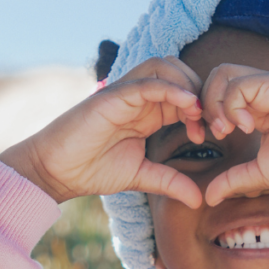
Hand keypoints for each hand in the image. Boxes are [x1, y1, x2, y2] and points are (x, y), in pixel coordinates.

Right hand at [0, 58, 204, 206]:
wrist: (57, 171)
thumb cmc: (92, 169)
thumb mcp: (142, 177)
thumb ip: (171, 182)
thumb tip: (199, 200)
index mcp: (148, 112)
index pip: (185, 94)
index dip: (204, 109)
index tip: (212, 134)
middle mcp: (139, 98)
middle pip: (180, 72)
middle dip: (202, 93)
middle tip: (211, 123)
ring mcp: (125, 93)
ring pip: (165, 67)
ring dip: (188, 85)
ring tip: (197, 114)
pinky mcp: (113, 96)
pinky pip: (147, 82)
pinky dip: (171, 88)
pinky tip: (187, 106)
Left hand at [199, 64, 268, 205]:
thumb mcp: (260, 173)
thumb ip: (233, 180)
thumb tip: (209, 198)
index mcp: (257, 106)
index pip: (218, 93)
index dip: (203, 113)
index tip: (202, 139)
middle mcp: (262, 91)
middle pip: (216, 76)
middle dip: (202, 103)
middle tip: (211, 133)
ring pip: (223, 74)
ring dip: (215, 102)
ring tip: (226, 129)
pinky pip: (239, 85)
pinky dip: (232, 106)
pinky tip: (246, 128)